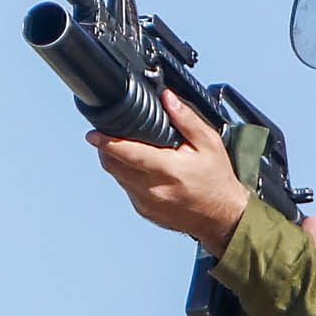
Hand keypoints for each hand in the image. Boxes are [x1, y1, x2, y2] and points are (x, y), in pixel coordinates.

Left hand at [90, 91, 250, 252]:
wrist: (222, 217)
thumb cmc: (217, 180)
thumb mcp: (209, 143)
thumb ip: (186, 119)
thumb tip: (167, 97)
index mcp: (168, 170)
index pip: (129, 154)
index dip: (107, 143)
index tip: (92, 134)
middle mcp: (153, 189)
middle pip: (115, 166)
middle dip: (107, 149)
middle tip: (109, 135)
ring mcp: (146, 203)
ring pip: (118, 177)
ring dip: (117, 162)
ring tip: (128, 148)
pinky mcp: (144, 211)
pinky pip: (127, 189)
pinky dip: (127, 176)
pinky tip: (142, 168)